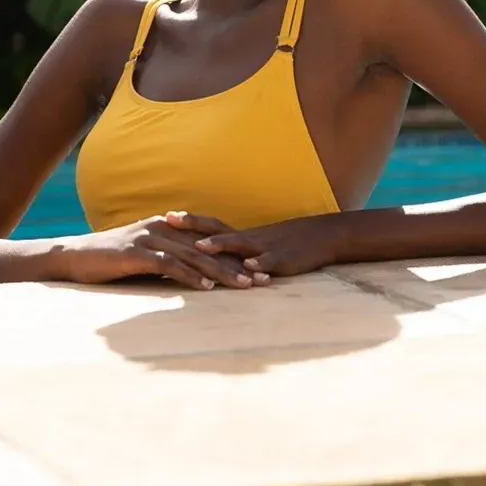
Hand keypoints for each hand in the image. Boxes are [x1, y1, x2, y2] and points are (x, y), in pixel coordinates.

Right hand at [52, 214, 261, 288]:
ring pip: (193, 255)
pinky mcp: (135, 252)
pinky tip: (205, 288)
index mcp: (167, 226)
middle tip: (263, 279)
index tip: (260, 268)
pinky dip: (189, 276)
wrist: (74, 256)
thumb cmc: (111, 259)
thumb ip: (170, 258)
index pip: (209, 237)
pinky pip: (168, 264)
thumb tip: (197, 273)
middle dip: (238, 263)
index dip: (236, 252)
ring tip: (244, 286)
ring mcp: (148, 238)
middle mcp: (162, 227)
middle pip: (208, 247)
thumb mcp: (146, 255)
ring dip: (221, 272)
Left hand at [165, 212, 345, 276]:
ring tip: (200, 246)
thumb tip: (208, 259)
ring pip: (239, 245)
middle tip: (167, 222)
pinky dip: (259, 265)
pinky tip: (249, 268)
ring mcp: (264, 249)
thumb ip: (235, 253)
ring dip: (220, 245)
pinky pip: (270, 262)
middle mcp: (248, 239)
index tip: (163, 216)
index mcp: (241, 236)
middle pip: (216, 229)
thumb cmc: (285, 244)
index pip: (209, 224)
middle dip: (192, 226)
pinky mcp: (283, 261)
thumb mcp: (257, 248)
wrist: (322, 237)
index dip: (187, 220)